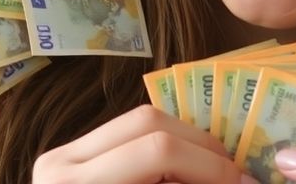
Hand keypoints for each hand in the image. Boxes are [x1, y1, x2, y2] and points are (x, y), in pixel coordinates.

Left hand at [33, 105, 258, 183]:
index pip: (157, 151)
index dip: (210, 167)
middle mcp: (63, 164)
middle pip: (150, 123)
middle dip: (202, 148)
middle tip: (232, 175)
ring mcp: (63, 156)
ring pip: (140, 120)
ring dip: (185, 143)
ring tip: (211, 173)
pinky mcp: (70, 156)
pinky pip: (127, 136)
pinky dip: (163, 149)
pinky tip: (181, 172)